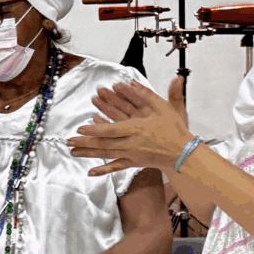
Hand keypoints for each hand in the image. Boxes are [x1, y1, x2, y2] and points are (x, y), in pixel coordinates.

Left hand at [67, 82, 192, 176]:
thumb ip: (148, 94)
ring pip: (106, 155)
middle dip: (84, 143)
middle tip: (68, 142)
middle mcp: (131, 144)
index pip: (111, 130)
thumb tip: (133, 80)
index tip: (80, 129)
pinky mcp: (134, 163)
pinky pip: (116, 167)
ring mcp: (132, 156)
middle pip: (103, 144)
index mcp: (137, 130)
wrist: (184, 154)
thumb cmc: (175, 130)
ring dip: (88, 153)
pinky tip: (91, 173)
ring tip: (73, 152)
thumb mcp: (165, 108)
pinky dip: (103, 170)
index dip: (94, 131)